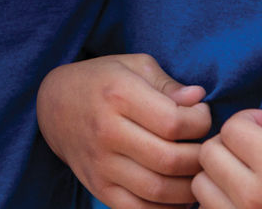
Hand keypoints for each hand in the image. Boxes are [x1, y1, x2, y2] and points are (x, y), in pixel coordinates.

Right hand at [37, 53, 210, 207]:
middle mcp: (107, 132)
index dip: (201, 121)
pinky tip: (178, 194)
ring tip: (196, 171)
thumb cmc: (103, 80)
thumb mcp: (134, 66)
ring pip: (158, 191)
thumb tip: (198, 98)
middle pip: (169, 159)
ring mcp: (101, 165)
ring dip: (189, 188)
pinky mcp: (98, 188)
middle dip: (200, 157)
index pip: (173, 121)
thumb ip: (168, 83)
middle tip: (206, 148)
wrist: (55, 105)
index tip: (202, 115)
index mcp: (119, 94)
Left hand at [192, 107, 261, 208]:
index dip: (248, 119)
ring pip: (201, 186)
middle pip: (209, 153)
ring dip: (217, 175)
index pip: (233, 128)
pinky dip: (218, 203)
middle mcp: (253, 197)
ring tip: (242, 175)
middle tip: (250, 147)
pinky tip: (242, 200)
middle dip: (227, 142)